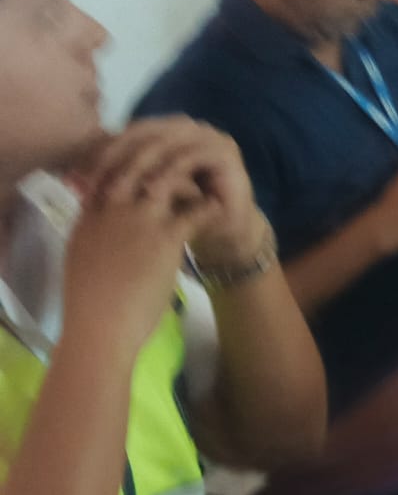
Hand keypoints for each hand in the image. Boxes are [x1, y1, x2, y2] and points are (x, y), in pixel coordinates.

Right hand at [64, 165, 214, 358]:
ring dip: (190, 182)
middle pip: (141, 168)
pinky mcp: (165, 237)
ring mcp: (138, 220)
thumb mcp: (82, 261)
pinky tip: (218, 210)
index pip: (113, 174)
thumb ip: (94, 238)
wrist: (99, 329)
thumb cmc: (90, 305)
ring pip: (170, 180)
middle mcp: (112, 210)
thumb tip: (109, 230)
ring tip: (205, 187)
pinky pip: (196, 210)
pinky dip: (209, 208)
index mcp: (89, 217)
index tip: (156, 173)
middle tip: (186, 170)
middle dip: (164, 165)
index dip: (136, 169)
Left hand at [84, 118, 262, 269]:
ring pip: (165, 142)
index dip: (100, 153)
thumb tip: (69, 177)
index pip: (126, 133)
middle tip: (94, 183)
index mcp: (165, 130)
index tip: (76, 178)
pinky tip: (152, 192)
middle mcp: (187, 127)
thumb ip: (113, 180)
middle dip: (115, 158)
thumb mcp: (141, 195)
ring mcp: (209, 136)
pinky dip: (170, 173)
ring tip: (119, 189)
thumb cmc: (181, 214)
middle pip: (143, 133)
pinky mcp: (226, 152)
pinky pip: (191, 157)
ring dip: (139, 165)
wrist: (224, 233)